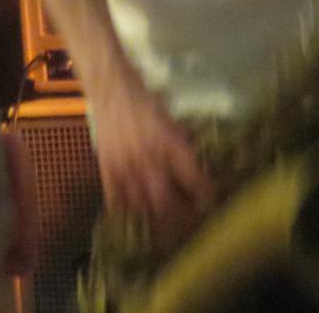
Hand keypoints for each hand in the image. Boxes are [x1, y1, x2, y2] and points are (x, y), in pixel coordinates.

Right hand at [87, 72, 213, 249]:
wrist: (111, 88)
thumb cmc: (146, 100)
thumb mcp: (172, 119)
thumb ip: (184, 144)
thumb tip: (198, 165)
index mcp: (170, 143)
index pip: (194, 180)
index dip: (205, 196)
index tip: (211, 203)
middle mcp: (149, 160)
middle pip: (168, 204)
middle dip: (182, 219)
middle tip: (192, 224)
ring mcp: (125, 168)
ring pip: (144, 208)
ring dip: (158, 222)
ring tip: (169, 231)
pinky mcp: (107, 170)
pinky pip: (117, 202)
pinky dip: (128, 213)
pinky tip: (137, 219)